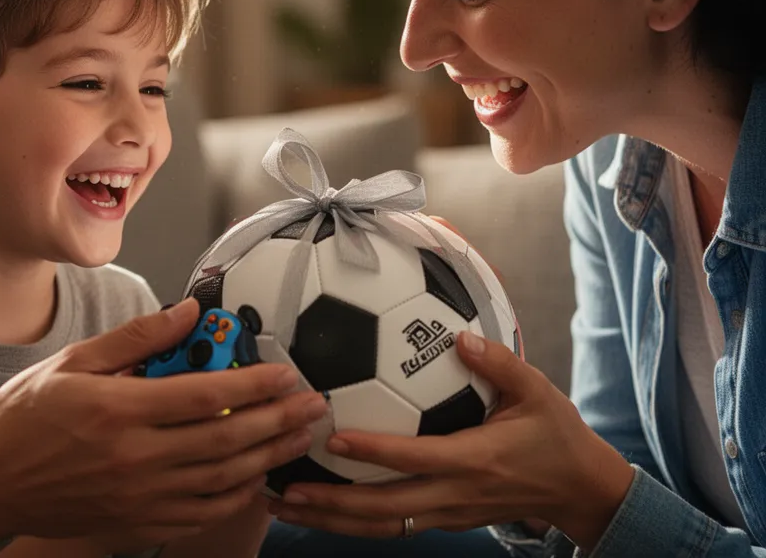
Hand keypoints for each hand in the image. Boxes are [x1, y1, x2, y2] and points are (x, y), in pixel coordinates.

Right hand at [0, 299, 325, 554]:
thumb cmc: (26, 417)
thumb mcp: (74, 362)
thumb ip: (136, 338)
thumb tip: (188, 310)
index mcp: (121, 411)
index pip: (205, 397)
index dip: (253, 385)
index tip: (284, 373)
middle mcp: (137, 458)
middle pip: (226, 440)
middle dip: (279, 421)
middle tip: (314, 406)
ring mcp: (140, 497)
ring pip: (223, 479)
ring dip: (270, 457)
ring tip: (301, 438)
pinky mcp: (138, 524)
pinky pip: (202, 514)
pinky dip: (237, 498)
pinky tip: (258, 480)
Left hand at [267, 332, 633, 551]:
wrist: (579, 490)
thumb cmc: (556, 436)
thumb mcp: (538, 392)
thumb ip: (500, 363)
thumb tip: (459, 337)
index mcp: (473, 460)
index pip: (413, 460)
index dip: (372, 451)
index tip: (332, 437)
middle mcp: (453, 494)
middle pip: (383, 508)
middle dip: (331, 503)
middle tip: (283, 490)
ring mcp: (447, 513)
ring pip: (382, 526)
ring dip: (332, 520)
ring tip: (284, 507)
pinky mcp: (445, 519)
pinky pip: (394, 525)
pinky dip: (354, 521)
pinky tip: (322, 510)